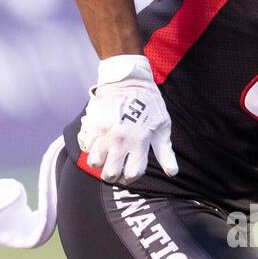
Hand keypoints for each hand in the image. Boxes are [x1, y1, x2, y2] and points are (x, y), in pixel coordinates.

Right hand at [77, 54, 177, 183]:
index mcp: (139, 141)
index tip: (129, 175)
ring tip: (104, 158)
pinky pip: (85, 146)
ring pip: (94, 162)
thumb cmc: (149, 103)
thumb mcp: (162, 126)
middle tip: (114, 170)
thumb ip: (165, 152)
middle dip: (113, 176)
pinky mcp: (92, 124)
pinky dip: (90, 148)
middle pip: (110, 173)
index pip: (133, 173)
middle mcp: (120, 140)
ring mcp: (104, 132)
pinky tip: (98, 143)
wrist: (128, 79)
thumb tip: (172, 173)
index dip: (131, 178)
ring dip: (99, 163)